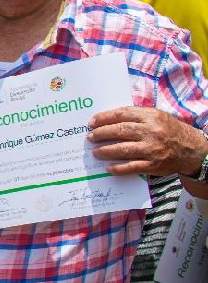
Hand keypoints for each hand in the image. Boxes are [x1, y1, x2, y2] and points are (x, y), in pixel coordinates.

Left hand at [88, 106, 207, 176]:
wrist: (191, 149)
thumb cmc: (168, 130)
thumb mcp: (156, 116)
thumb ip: (136, 116)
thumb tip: (107, 120)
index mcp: (151, 116)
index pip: (121, 114)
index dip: (104, 118)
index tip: (91, 123)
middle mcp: (152, 131)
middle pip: (120, 131)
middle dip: (101, 134)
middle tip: (90, 137)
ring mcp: (152, 149)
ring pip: (122, 149)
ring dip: (105, 151)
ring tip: (95, 152)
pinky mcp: (154, 165)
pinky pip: (131, 167)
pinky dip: (118, 168)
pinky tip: (108, 167)